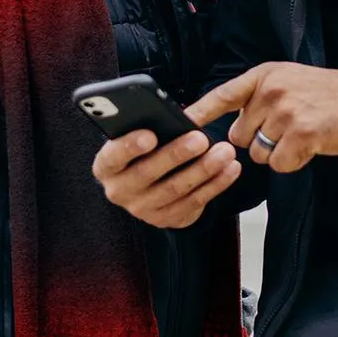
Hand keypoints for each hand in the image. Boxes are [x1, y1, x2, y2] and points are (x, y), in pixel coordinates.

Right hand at [91, 128, 241, 229]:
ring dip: (204, 169)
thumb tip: (182, 116)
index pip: (112, 157)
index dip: (129, 146)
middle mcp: (119, 191)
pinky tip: (231, 169)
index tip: (150, 135)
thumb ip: (150, 127)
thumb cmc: (145, 150)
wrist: (150, 184)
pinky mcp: (166, 220)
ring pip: (175, 189)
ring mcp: (142, 209)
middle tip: (200, 138)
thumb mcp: (139, 136)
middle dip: (176, 155)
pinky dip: (216, 184)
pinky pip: (194, 202)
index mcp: (106, 166)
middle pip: (147, 174)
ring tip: (225, 151)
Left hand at [188, 63, 337, 172]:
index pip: (222, 95)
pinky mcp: (301, 134)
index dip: (198, 113)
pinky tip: (312, 145)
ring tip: (304, 133)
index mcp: (264, 75)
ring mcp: (285, 112)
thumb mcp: (290, 80)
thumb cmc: (331, 94)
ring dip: (279, 152)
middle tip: (291, 127)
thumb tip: (235, 125)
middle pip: (239, 135)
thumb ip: (261, 97)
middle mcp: (270, 91)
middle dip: (260, 140)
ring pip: (259, 153)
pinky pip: (280, 164)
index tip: (178, 125)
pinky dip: (295, 161)